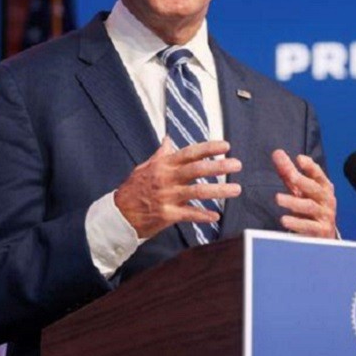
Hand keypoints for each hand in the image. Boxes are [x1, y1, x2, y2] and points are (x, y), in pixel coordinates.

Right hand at [114, 138, 241, 237]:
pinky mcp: (167, 215)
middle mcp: (166, 179)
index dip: (209, 148)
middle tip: (237, 164)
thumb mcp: (144, 167)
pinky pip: (189, 214)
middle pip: (197, 170)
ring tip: (236, 189)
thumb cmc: (134, 189)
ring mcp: (167, 197)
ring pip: (197, 192)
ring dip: (219, 191)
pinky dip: (203, 216)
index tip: (226, 146)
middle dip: (219, 166)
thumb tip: (168, 139)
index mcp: (163, 165)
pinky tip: (216, 216)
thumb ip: (161, 154)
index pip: (189, 153)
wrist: (119, 215)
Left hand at [273, 150, 336, 238]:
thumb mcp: (301, 190)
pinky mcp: (320, 231)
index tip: (299, 158)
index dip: (310, 166)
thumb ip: (289, 172)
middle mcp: (326, 200)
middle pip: (315, 189)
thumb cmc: (311, 208)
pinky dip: (296, 223)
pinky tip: (284, 220)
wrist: (324, 235)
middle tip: (290, 176)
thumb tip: (277, 153)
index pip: (318, 175)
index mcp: (324, 188)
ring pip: (310, 207)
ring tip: (278, 198)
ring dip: (294, 202)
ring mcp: (325, 216)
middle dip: (302, 181)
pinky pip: (308, 226)